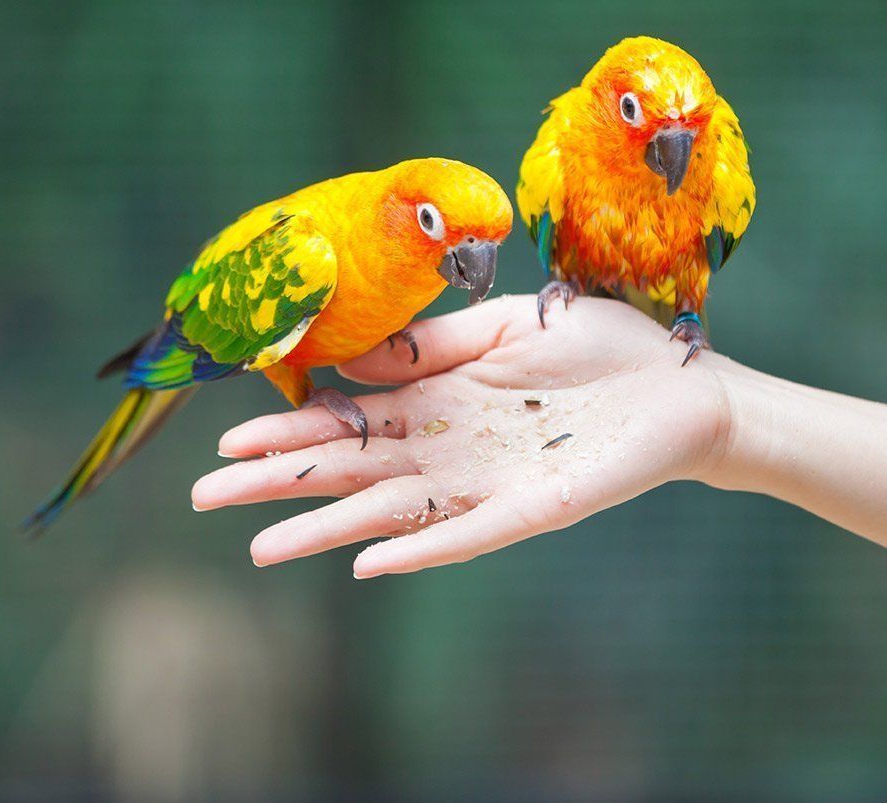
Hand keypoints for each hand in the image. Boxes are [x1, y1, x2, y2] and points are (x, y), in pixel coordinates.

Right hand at [191, 295, 730, 576]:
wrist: (680, 380)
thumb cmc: (598, 346)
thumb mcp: (507, 323)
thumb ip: (437, 342)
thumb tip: (357, 359)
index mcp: (442, 399)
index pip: (349, 420)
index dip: (290, 432)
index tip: (227, 444)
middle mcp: (452, 447)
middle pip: (352, 470)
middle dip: (281, 484)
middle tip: (205, 500)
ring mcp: (489, 482)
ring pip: (393, 510)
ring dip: (329, 528)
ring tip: (263, 548)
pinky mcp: (535, 506)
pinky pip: (469, 534)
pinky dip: (420, 550)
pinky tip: (370, 564)